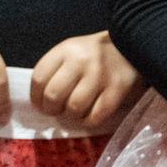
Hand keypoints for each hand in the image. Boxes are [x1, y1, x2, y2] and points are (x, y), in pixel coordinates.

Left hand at [27, 32, 143, 131]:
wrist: (131, 44)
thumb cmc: (94, 54)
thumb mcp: (71, 51)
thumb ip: (54, 70)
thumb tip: (39, 102)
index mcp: (66, 50)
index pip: (39, 78)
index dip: (35, 97)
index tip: (40, 104)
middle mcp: (81, 61)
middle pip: (53, 95)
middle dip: (50, 109)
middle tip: (56, 111)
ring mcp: (100, 75)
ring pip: (73, 108)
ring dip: (70, 116)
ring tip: (73, 113)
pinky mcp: (117, 89)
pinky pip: (95, 115)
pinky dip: (87, 121)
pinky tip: (87, 116)